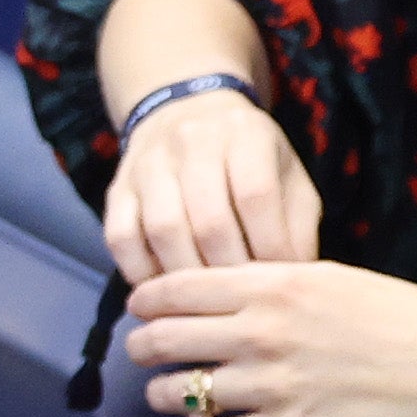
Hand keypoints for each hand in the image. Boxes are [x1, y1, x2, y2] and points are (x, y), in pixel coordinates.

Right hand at [104, 87, 320, 281]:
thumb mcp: (289, 178)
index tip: (276, 281)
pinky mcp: (118, 187)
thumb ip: (298, 226)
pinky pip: (121, 237)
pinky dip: (140, 271)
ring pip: (164, 231)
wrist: (188, 114)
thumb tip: (293, 277)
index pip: (256, 196)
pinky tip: (164, 292)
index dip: (269, 247)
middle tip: (242, 301)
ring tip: (206, 302)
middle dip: (230, 271)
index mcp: (245, 134)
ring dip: (187, 277)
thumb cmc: (252, 160)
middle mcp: (193, 142)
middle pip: (210, 221)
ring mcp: (149, 164)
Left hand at [123, 262, 416, 416]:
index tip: (142, 307)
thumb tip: (223, 289)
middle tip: (143, 351)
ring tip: (172, 395)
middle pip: (162, 340)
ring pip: (180, 394)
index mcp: (272, 286)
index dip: (146, 299)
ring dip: (166, 395)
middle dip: (142, 346)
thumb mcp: (330, 276)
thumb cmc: (398, 317)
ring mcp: (272, 386)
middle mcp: (262, 333)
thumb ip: (272, 281)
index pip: (175, 288)